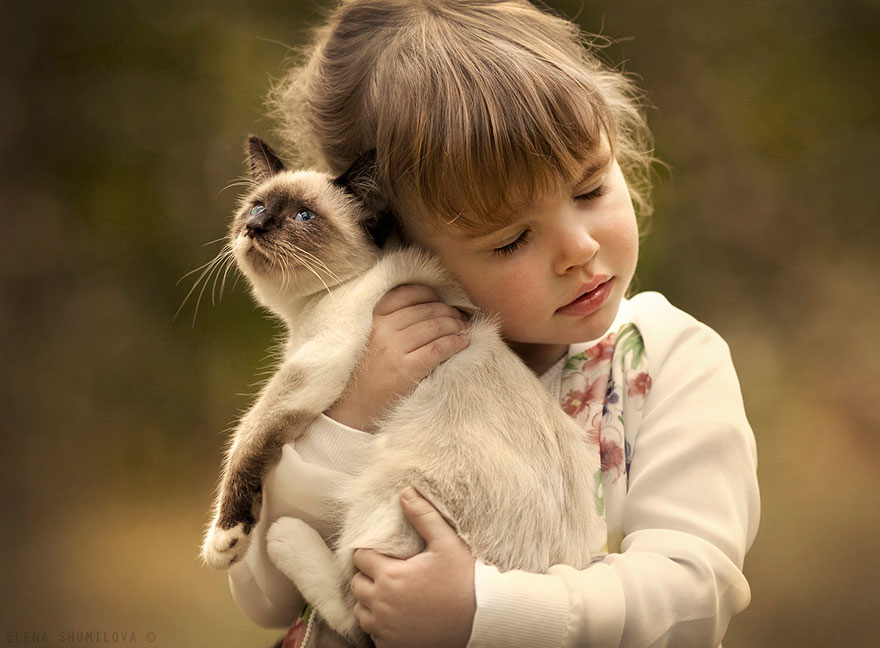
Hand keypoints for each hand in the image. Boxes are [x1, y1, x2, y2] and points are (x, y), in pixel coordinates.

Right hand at [325, 285, 468, 430]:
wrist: (351, 409)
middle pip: (425, 309)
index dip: (429, 294)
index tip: (441, 300)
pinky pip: (438, 348)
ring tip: (464, 328)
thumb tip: (430, 307)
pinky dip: (455, 343)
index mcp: (372, 318)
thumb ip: (390, 321)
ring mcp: (394, 349)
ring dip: (455, 325)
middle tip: (460, 317)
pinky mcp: (406, 369)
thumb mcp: (369, 339)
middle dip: (448, 311)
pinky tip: (463, 343)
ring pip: (435, 326)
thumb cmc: (365, 373)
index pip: (406, 294)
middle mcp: (382, 329)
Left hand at [350, 488, 475, 647]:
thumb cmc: (465, 580)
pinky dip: (379, 626)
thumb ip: (423, 516)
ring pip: (362, 611)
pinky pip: (374, 635)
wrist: (484, 620)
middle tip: (387, 571)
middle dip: (368, 576)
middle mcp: (382, 605)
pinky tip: (397, 616)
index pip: (360, 558)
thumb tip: (405, 492)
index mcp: (390, 576)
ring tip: (390, 593)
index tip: (384, 552)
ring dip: (370, 601)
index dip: (370, 552)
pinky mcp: (394, 647)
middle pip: (357, 585)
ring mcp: (386, 630)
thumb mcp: (446, 542)